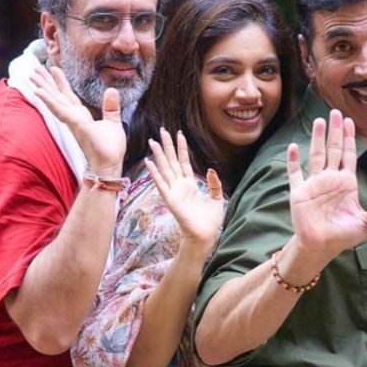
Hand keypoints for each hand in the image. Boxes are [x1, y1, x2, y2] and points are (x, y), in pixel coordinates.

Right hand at [31, 66, 125, 176]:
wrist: (109, 165)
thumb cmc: (110, 149)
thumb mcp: (113, 122)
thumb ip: (111, 107)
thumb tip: (112, 89)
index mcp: (82, 116)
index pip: (69, 96)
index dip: (61, 83)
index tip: (54, 69)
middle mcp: (74, 117)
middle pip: (58, 95)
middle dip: (46, 81)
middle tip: (35, 67)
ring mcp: (72, 121)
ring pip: (55, 100)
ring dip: (43, 87)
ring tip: (32, 74)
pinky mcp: (75, 124)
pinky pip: (60, 109)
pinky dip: (49, 100)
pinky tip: (39, 91)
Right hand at [145, 129, 224, 253]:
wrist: (205, 236)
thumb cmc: (210, 221)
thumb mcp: (217, 198)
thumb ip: (214, 184)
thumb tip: (210, 169)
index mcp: (191, 185)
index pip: (184, 162)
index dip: (182, 148)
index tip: (179, 134)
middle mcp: (180, 186)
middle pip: (172, 161)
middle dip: (167, 146)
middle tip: (162, 130)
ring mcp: (174, 192)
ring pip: (165, 169)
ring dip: (158, 155)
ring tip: (152, 141)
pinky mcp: (170, 200)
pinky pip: (161, 184)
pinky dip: (155, 173)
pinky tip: (149, 162)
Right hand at [287, 109, 366, 259]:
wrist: (321, 247)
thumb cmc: (343, 237)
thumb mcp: (365, 226)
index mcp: (346, 184)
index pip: (348, 155)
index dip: (349, 139)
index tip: (350, 121)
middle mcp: (330, 180)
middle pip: (333, 150)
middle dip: (335, 131)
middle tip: (336, 112)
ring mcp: (314, 184)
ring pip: (316, 155)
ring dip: (318, 139)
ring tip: (319, 121)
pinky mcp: (299, 193)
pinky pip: (295, 173)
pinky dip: (293, 161)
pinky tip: (293, 147)